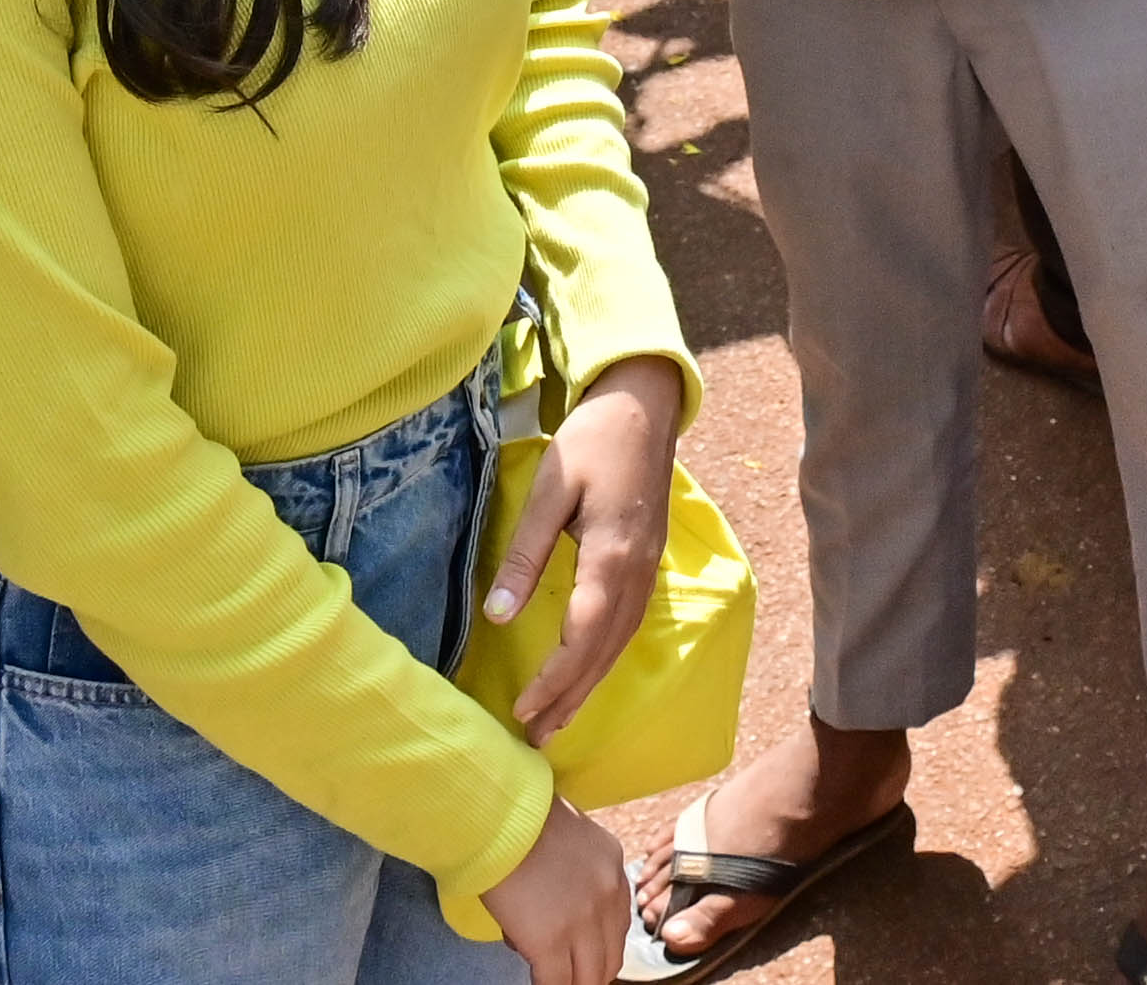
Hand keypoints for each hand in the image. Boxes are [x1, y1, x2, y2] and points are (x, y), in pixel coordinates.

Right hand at [481, 800, 634, 984]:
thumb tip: (563, 908)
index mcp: (614, 866)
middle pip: (611, 956)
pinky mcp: (550, 942)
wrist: (496, 815)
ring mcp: (582, 921)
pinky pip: (556, 983)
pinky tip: (537, 983)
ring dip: (574, 984)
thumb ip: (581, 872)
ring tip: (558, 983)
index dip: (600, 946)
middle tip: (573, 977)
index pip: (618, 924)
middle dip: (593, 972)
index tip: (585, 954)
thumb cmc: (520, 819)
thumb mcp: (572, 837)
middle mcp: (608, 894)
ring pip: (589, 977)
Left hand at [487, 352, 685, 743]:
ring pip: (619, 646)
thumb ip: (525, 554)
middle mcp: (638, 574)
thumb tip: (497, 615)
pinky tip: (584, 676)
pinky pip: (626, 629)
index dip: (554, 680)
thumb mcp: (550, 491)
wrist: (644, 407)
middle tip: (534, 739)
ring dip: (587, 687)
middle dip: (569, 699)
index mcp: (613, 556)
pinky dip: (603, 661)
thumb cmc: (592, 441)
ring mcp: (649, 572)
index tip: (523, 711)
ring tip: (555, 723)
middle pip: (604, 653)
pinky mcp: (647, 566)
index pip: (583, 636)